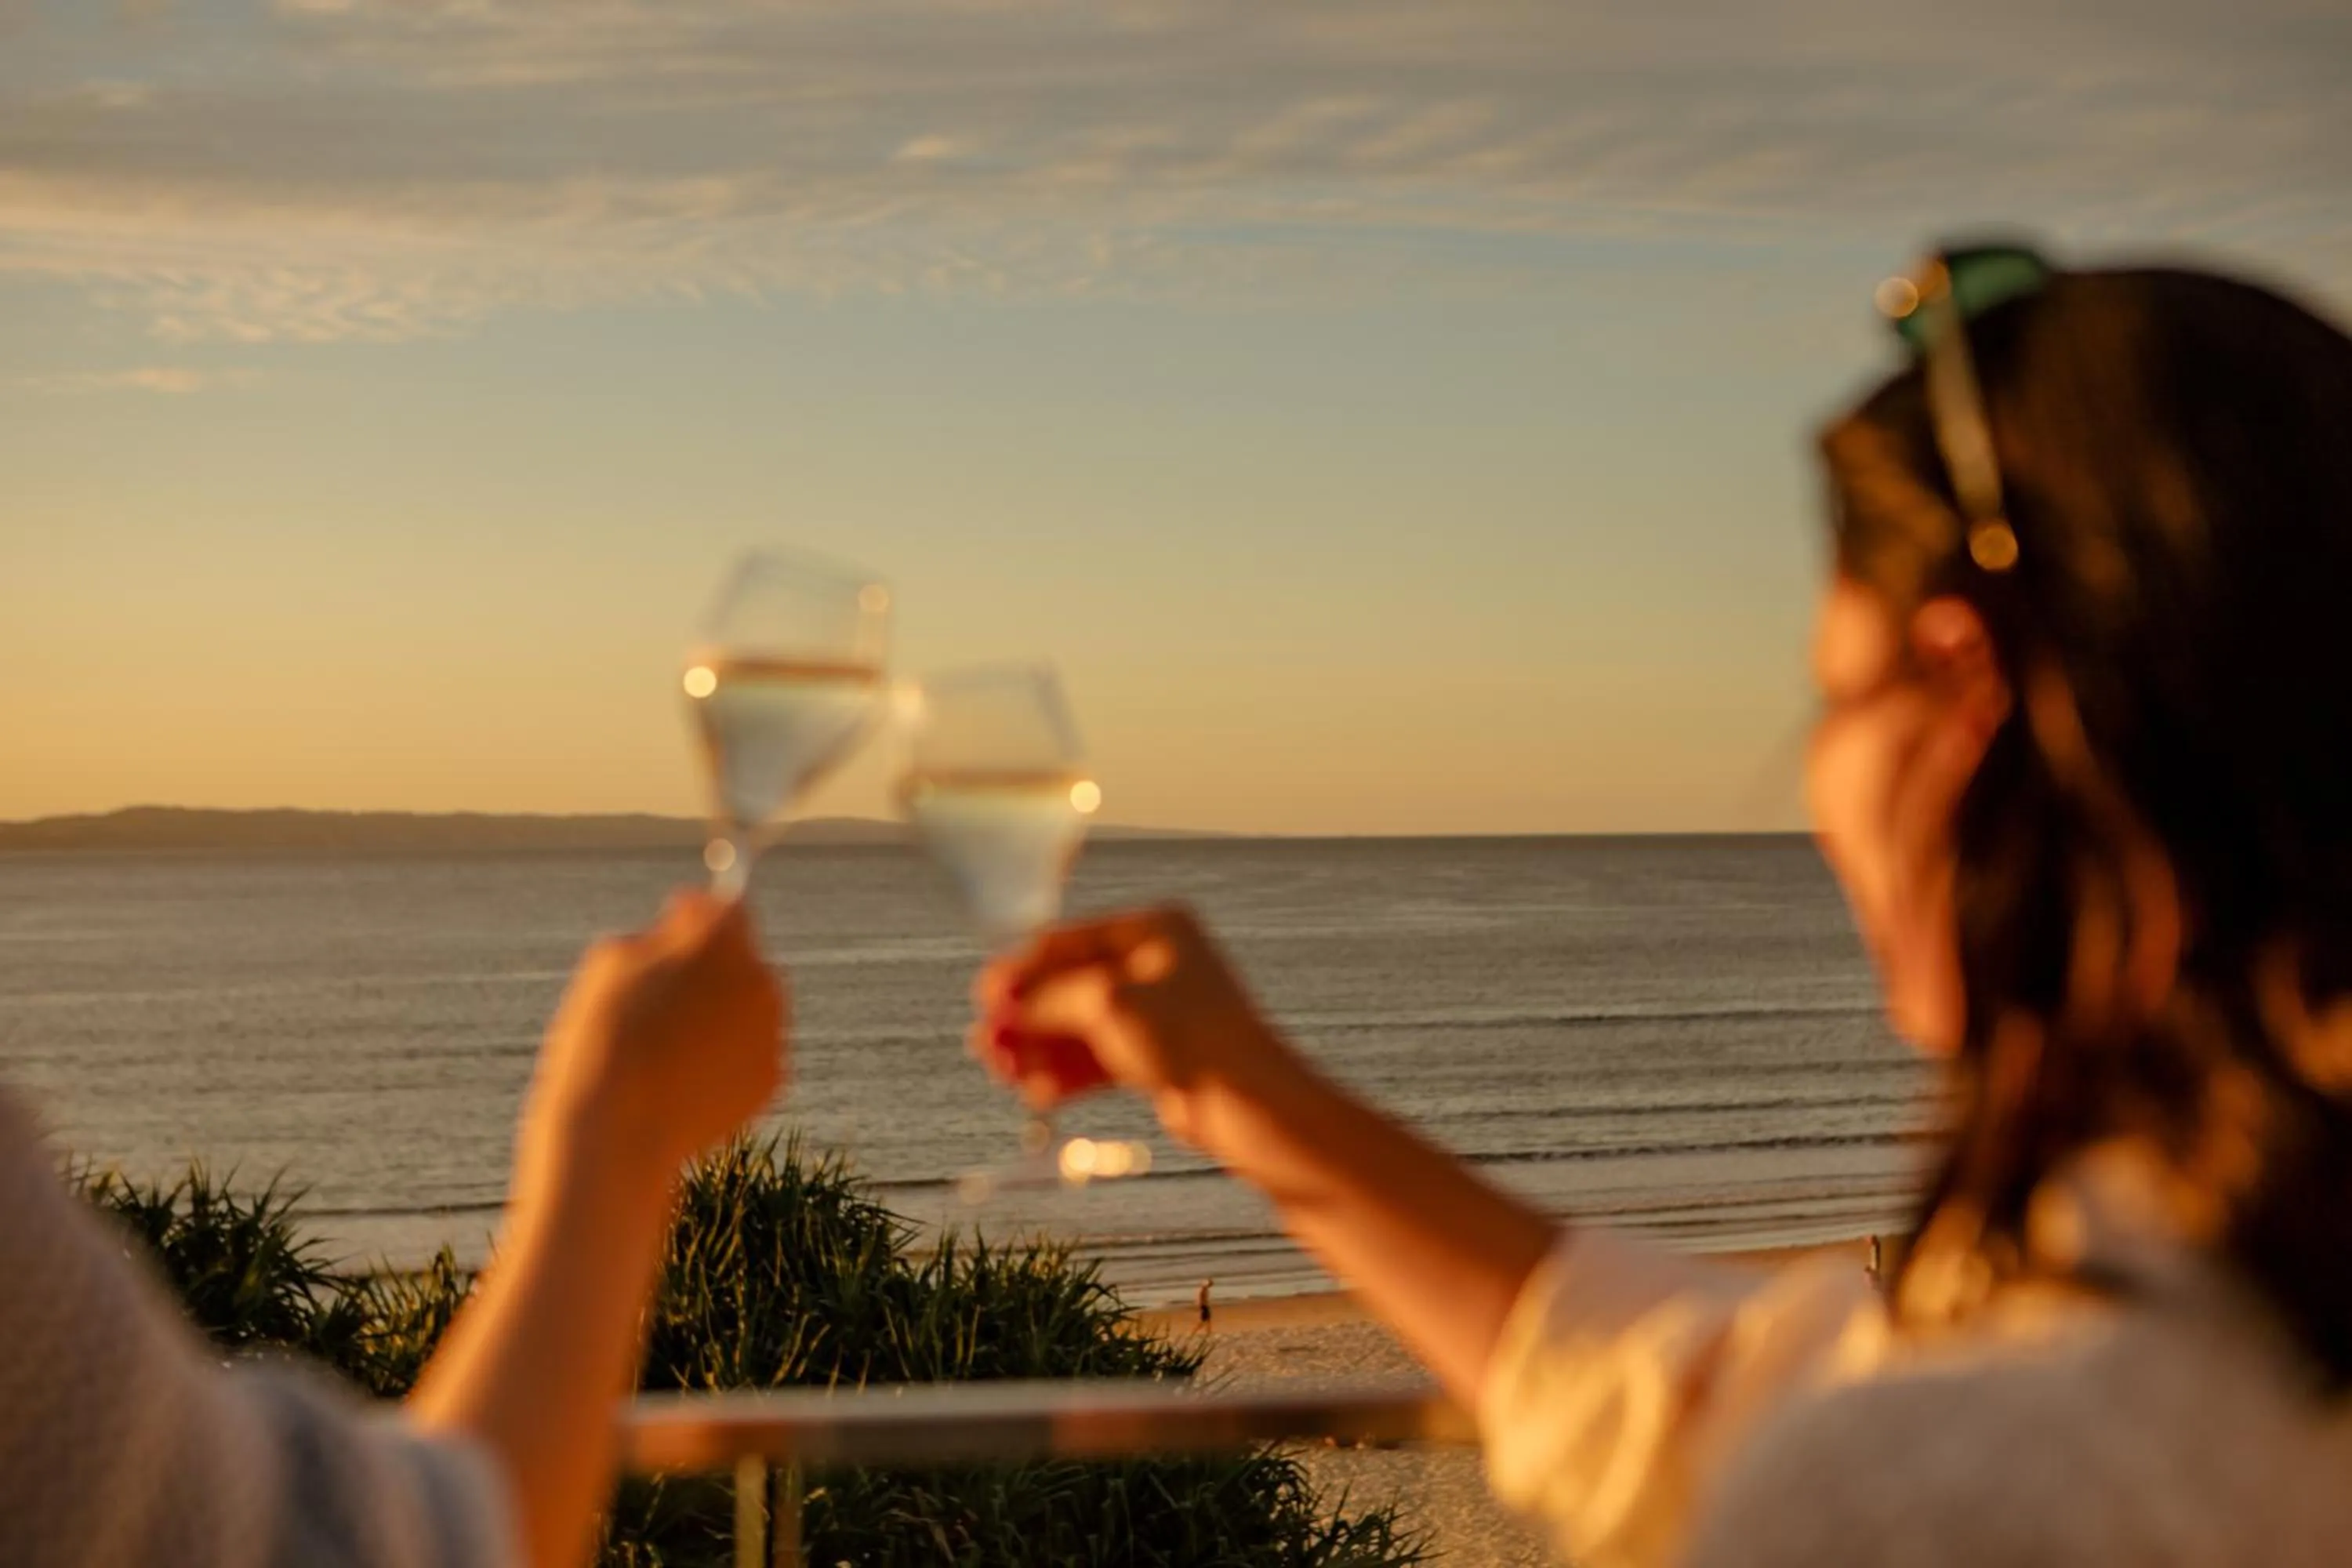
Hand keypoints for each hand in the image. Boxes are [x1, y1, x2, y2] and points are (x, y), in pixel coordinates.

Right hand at [524, 890, 786, 1177]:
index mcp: (723, 940)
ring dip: (721, 1015)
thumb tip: (688, 915)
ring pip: (749, 1009)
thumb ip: (659, 932)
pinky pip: (751, 1054)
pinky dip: (727, 1059)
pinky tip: (686, 1078)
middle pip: (745, 960)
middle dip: (713, 969)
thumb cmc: (604, 1039)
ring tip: (668, 1045)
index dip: (700, 918)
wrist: (620, 1128)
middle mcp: (761, 980)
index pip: (728, 907)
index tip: (677, 927)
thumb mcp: (612, 963)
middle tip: (666, 995)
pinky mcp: (773, 1079)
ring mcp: (772, 1032)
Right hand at [972, 905, 1301, 1145]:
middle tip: (986, 1044)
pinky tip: (1038, 1092)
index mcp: (1155, 928)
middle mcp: (1158, 963)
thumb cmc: (1190, 1036)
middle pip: (1072, 986)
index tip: (984, 998)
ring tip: (1005, 1073)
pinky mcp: (1161, 1056)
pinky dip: (1068, 1073)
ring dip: (1041, 1049)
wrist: (1248, 1103)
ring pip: (1082, 1027)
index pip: (1070, 940)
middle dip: (1027, 1017)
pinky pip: (1101, 1058)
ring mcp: (1160, 1011)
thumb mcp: (1107, 1002)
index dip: (1022, 969)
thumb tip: (1005, 1004)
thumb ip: (1050, 996)